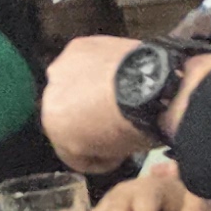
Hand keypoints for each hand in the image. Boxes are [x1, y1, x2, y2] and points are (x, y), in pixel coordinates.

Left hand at [41, 37, 149, 171]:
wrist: (153, 90)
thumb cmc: (157, 77)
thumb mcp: (137, 65)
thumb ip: (122, 75)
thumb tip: (133, 92)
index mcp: (79, 50)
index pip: (83, 80)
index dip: (103, 99)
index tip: (122, 108)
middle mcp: (59, 70)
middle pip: (72, 105)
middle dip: (92, 119)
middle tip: (121, 127)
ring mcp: (53, 101)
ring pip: (71, 131)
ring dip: (95, 140)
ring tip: (125, 142)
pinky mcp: (58, 131)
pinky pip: (77, 157)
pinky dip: (99, 160)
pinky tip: (121, 154)